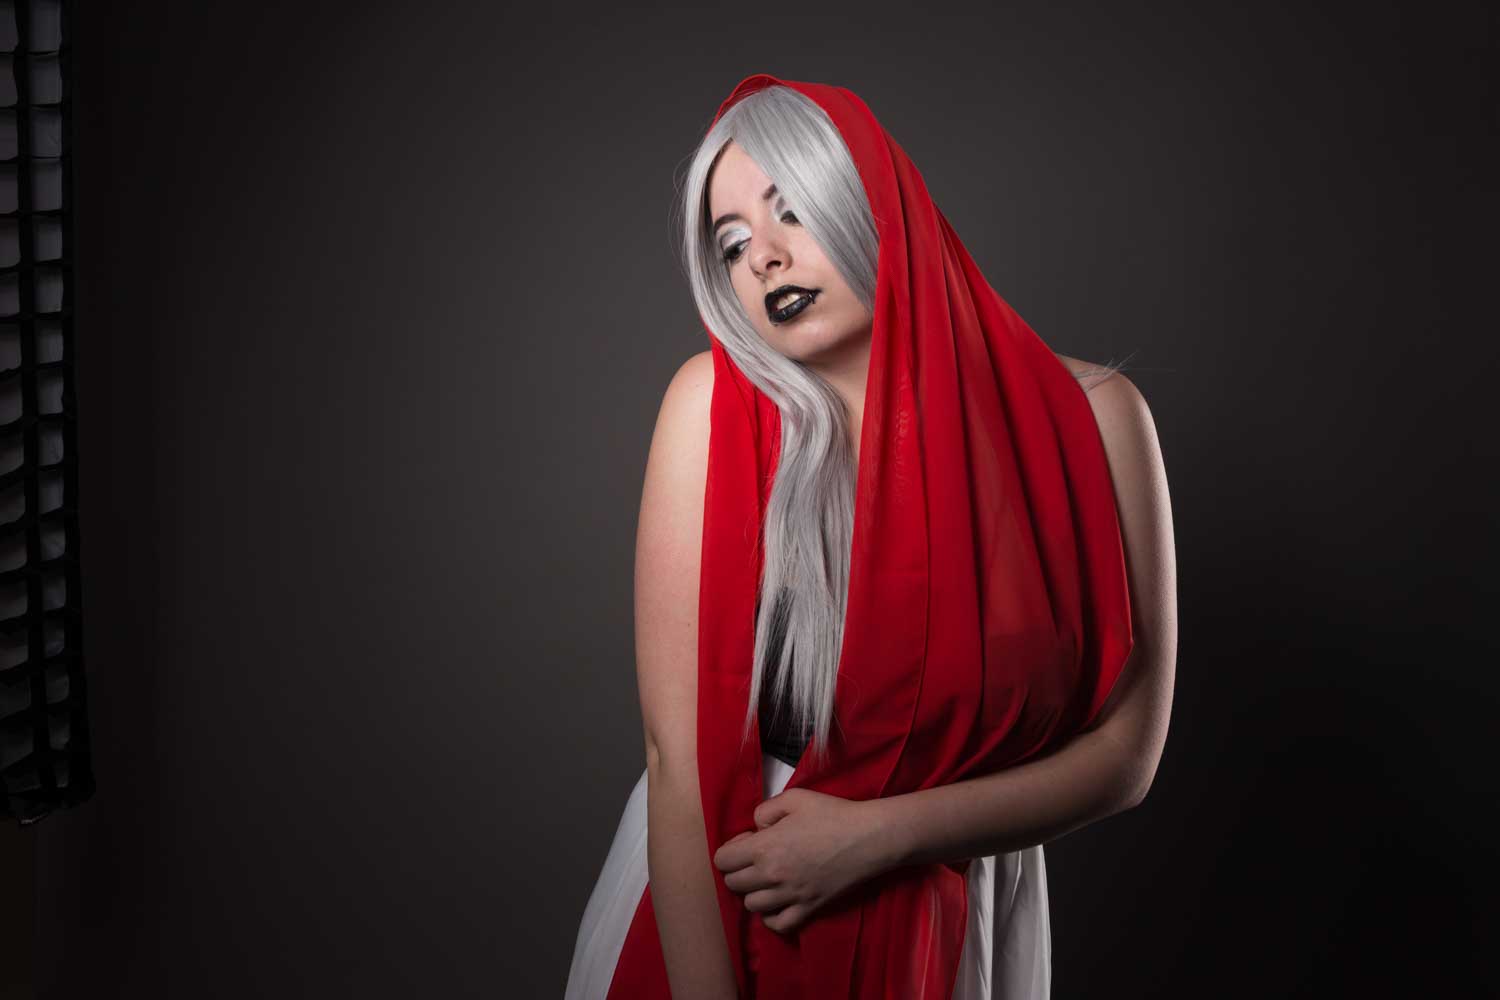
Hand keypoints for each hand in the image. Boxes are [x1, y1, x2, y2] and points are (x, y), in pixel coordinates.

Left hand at [712, 787, 891, 934]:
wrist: (868, 838)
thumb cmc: (832, 814)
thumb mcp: (794, 798)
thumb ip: (765, 810)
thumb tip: (756, 828)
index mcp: (764, 847)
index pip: (722, 860)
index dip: (730, 849)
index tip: (748, 841)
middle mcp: (772, 876)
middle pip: (732, 884)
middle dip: (738, 870)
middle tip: (757, 858)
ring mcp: (790, 896)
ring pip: (751, 905)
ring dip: (754, 892)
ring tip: (769, 879)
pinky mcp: (808, 909)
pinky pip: (777, 924)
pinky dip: (772, 916)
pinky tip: (779, 900)